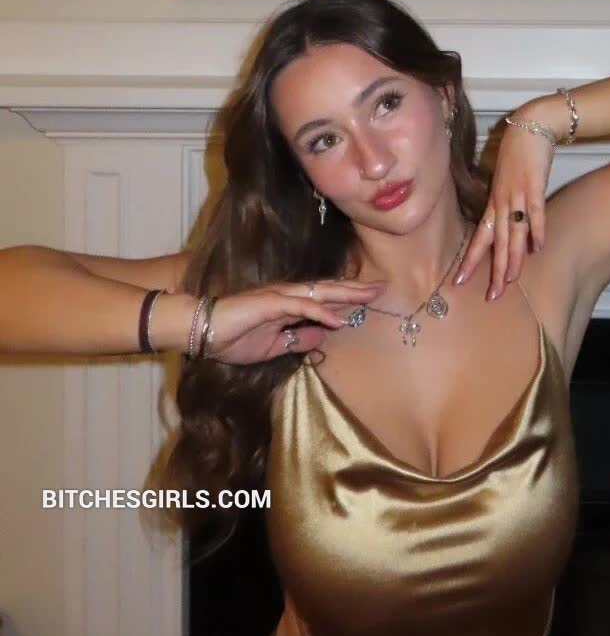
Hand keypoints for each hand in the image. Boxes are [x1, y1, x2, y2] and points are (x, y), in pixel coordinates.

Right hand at [184, 279, 385, 363]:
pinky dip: (319, 312)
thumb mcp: (273, 347)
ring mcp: (279, 297)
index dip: (349, 298)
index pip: (325, 300)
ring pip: (319, 292)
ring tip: (369, 295)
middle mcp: (288, 296)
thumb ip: (298, 340)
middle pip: (329, 291)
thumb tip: (323, 337)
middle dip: (356, 290)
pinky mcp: (269, 303)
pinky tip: (336, 319)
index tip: (372, 298)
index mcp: (289, 305)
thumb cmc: (232, 338)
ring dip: (346, 293)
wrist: (202, 331)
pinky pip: (299, 306)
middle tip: (382, 288)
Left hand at [455, 120, 553, 299]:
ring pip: (514, 233)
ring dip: (513, 258)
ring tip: (511, 281)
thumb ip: (504, 202)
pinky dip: (536, 229)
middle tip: (491, 296)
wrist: (530, 125)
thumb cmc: (518, 153)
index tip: (460, 281)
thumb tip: (506, 223)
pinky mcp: (534, 185)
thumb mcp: (505, 181)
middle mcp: (502, 202)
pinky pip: (535, 211)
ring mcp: (518, 194)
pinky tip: (538, 247)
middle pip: (497, 242)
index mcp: (494, 202)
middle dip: (494, 271)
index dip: (471, 260)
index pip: (480, 237)